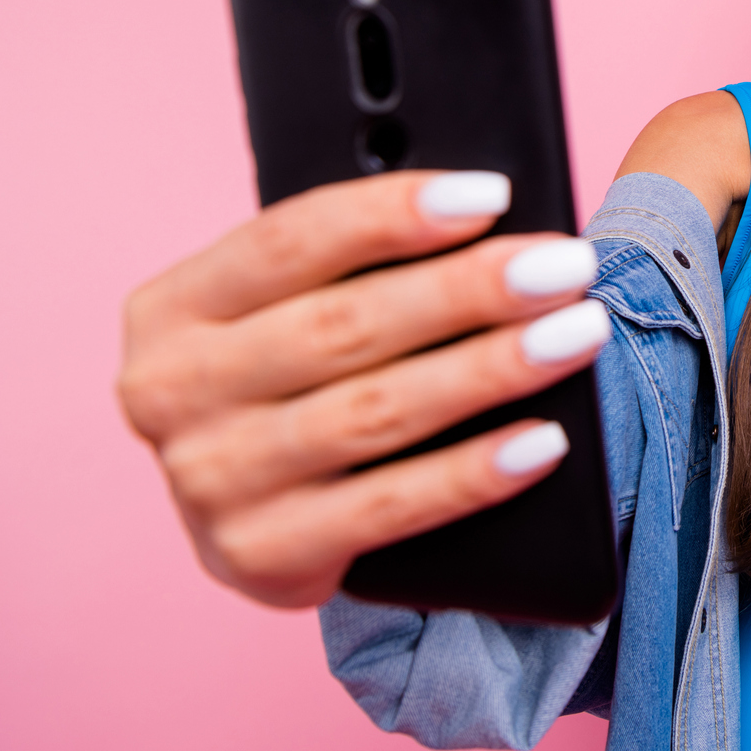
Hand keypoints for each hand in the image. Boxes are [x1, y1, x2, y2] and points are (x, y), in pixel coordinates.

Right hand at [117, 171, 608, 608]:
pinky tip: (544, 440)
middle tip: (566, 266)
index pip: (288, 240)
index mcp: (172, 308)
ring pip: (374, 413)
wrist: (260, 518)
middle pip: (342, 326)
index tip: (493, 194)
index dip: (393, 215)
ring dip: (490, 369)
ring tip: (579, 333)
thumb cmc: (303, 379)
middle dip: (468, 290)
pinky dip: (475, 472)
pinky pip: (391, 508)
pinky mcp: (260, 556)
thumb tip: (491, 222)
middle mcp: (171, 392)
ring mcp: (209, 482)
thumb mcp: (295, 310)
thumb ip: (361, 267)